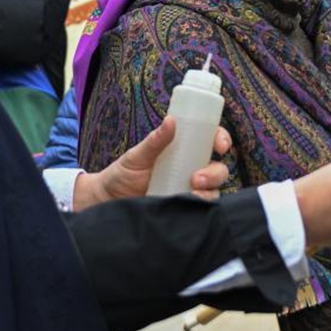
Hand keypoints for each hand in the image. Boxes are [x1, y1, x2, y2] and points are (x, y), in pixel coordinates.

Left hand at [71, 117, 231, 211]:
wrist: (108, 200)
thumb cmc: (123, 173)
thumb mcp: (138, 155)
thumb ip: (155, 140)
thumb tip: (170, 120)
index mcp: (184, 150)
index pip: (210, 141)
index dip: (222, 140)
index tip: (220, 145)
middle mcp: (191, 169)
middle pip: (218, 168)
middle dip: (215, 173)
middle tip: (196, 178)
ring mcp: (189, 190)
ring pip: (213, 190)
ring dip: (209, 191)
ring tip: (191, 193)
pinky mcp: (183, 209)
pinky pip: (201, 210)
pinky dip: (200, 207)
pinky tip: (188, 206)